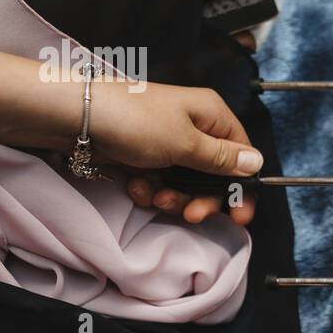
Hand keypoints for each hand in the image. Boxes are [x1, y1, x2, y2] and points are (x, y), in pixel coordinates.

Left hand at [89, 81, 259, 224]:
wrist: (75, 117)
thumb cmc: (135, 121)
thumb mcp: (186, 144)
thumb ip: (224, 159)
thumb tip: (258, 162)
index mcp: (212, 116)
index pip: (242, 156)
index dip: (243, 187)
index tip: (239, 216)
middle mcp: (194, 128)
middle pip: (215, 176)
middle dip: (201, 198)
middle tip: (190, 214)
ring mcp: (168, 142)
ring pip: (186, 184)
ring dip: (173, 197)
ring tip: (153, 196)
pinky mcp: (145, 156)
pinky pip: (160, 182)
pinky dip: (150, 190)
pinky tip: (135, 187)